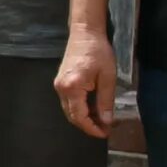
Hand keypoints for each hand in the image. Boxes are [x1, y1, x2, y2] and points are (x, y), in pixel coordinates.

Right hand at [54, 24, 118, 139]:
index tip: (105, 133)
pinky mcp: (60, 82)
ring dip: (84, 118)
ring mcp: (58, 85)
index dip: (92, 128)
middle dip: (87, 125)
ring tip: (101, 120)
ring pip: (69, 110)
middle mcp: (61, 88)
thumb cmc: (98, 52)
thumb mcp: (107, 77)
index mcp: (72, 87)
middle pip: (72, 116)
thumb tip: (107, 121)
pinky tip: (93, 108)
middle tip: (104, 129)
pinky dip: (80, 109)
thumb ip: (106, 101)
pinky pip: (68, 102)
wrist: (85, 33)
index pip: (80, 116)